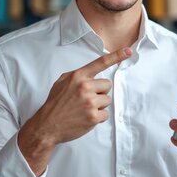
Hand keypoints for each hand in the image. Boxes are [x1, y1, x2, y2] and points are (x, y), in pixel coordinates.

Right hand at [18, 47, 131, 174]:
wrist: (47, 125)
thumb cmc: (55, 103)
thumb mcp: (62, 82)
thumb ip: (78, 75)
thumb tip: (92, 73)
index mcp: (78, 76)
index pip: (100, 63)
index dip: (116, 56)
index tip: (129, 51)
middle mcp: (85, 87)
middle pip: (107, 85)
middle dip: (100, 92)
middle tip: (86, 99)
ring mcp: (90, 102)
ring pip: (107, 100)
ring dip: (99, 105)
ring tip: (84, 108)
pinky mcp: (93, 116)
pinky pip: (105, 114)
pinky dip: (98, 117)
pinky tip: (85, 117)